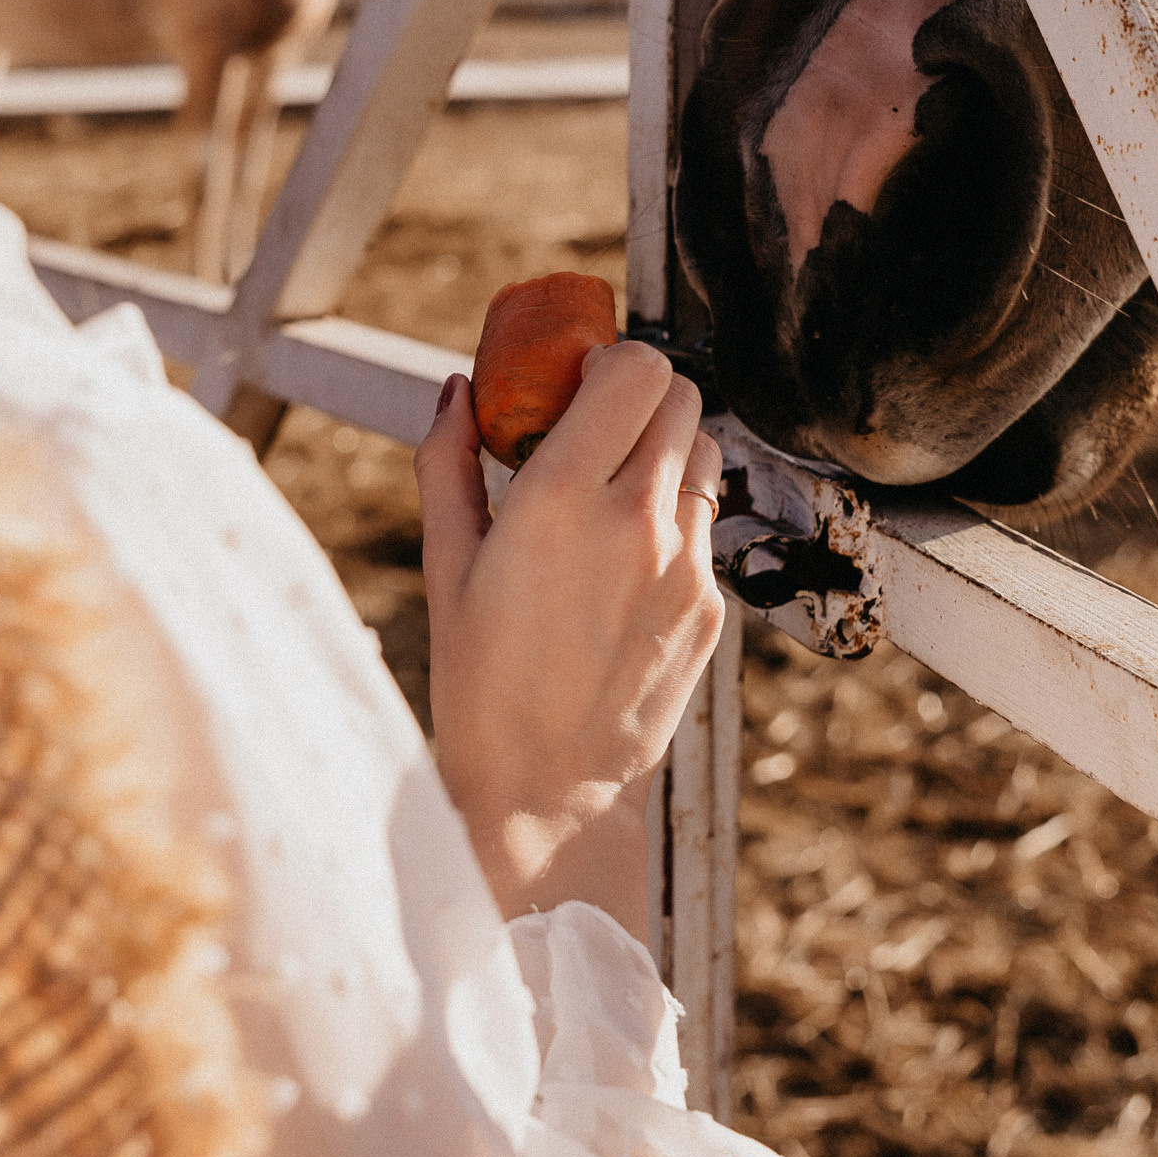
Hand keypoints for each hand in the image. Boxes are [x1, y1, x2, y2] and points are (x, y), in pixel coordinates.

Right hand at [415, 342, 725, 933]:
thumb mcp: (445, 568)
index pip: (634, 369)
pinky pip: (704, 527)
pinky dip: (673, 522)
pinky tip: (623, 568)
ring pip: (706, 454)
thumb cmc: (479, 685)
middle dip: (639, 397)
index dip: (610, 361)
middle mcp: (636, 521)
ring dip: (666, 452)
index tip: (576, 383)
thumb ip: (448, 464)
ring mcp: (685, 565)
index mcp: (559, 499)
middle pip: (681, 395)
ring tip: (612, 495)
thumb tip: (456, 389)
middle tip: (594, 429)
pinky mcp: (711, 604)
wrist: (549, 795)